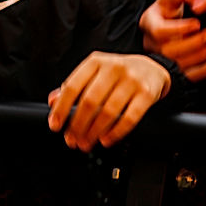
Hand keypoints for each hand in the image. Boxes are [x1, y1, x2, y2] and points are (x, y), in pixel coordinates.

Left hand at [47, 52, 168, 150]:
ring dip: (94, 132)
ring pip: (108, 112)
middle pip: (90, 102)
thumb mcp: (95, 73)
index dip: (61, 108)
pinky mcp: (147, 94)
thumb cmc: (119, 73)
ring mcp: (132, 80)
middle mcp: (114, 68)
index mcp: (96, 62)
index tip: (55, 125)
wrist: (152, 69)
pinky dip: (115, 133)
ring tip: (87, 142)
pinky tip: (106, 139)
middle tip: (72, 140)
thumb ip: (74, 86)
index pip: (73, 86)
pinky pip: (129, 118)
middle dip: (77, 126)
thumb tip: (53, 101)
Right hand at [140, 0, 205, 81]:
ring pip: (177, 65)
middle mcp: (152, 43)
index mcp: (149, 23)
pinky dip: (202, 71)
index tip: (197, 24)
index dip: (179, 29)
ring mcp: (161, 59)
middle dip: (193, 44)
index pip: (159, 31)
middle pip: (169, 50)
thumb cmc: (169, 10)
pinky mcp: (172, 71)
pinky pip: (186, 76)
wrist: (167, 24)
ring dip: (199, 57)